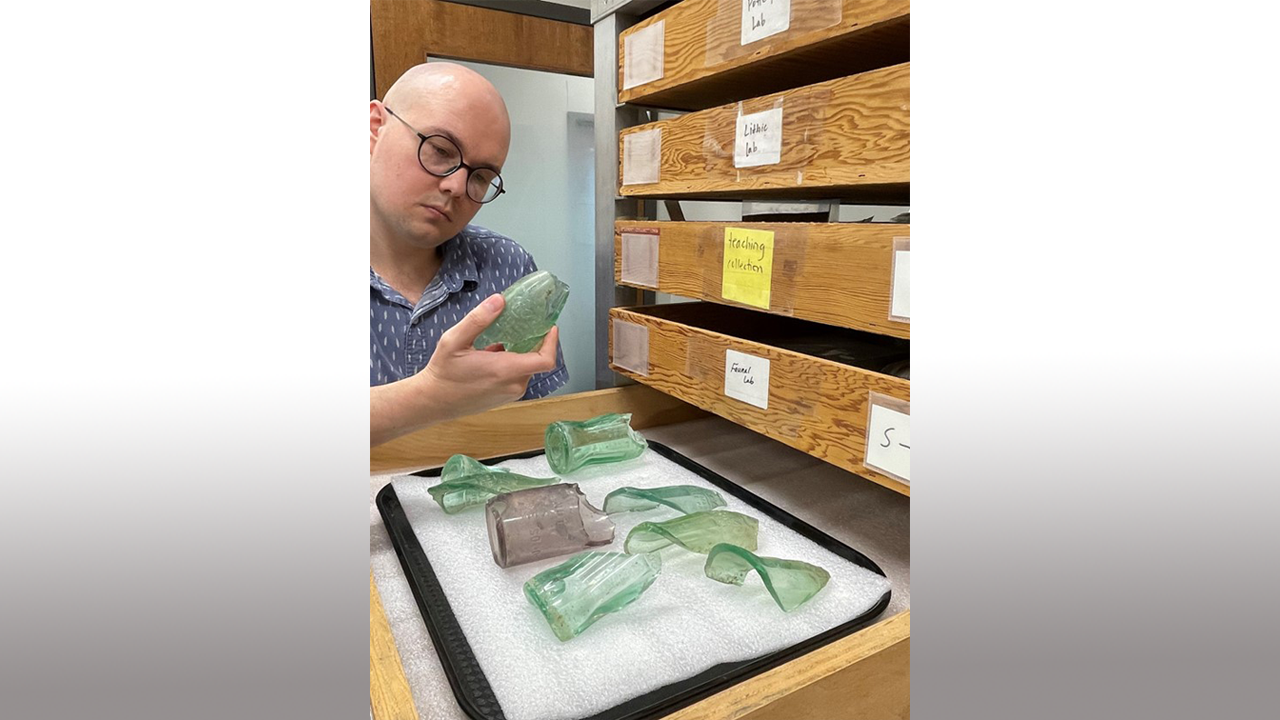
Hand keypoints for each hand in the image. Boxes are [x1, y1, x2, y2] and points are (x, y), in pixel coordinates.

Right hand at [414, 293, 559, 418]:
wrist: (433, 402)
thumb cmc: (443, 372)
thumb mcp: (454, 340)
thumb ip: (478, 320)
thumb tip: (499, 300)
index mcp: (506, 370)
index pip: (545, 360)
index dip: (552, 343)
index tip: (550, 327)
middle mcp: (513, 385)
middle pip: (536, 360)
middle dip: (532, 342)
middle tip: (521, 325)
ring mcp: (510, 394)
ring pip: (527, 368)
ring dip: (519, 353)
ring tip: (499, 342)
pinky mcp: (505, 398)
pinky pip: (517, 377)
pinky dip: (512, 364)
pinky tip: (492, 356)